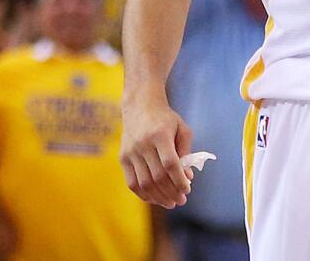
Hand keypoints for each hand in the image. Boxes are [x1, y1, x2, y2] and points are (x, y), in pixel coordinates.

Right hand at [120, 92, 193, 208]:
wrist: (140, 106)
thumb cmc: (166, 119)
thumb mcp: (182, 129)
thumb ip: (186, 152)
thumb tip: (187, 178)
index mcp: (159, 135)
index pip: (170, 164)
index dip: (179, 180)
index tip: (187, 190)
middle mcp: (143, 144)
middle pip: (157, 176)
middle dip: (171, 192)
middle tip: (181, 200)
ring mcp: (130, 152)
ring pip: (144, 183)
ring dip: (158, 197)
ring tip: (171, 203)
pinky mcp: (122, 158)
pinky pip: (132, 183)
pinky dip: (144, 194)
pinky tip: (155, 199)